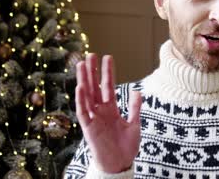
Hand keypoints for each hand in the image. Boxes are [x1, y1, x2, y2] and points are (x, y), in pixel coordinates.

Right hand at [75, 53, 141, 172]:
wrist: (120, 164)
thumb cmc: (126, 146)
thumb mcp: (134, 124)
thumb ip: (135, 108)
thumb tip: (138, 91)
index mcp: (111, 109)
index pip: (108, 87)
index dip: (108, 73)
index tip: (108, 57)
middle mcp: (100, 111)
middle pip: (94, 87)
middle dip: (92, 72)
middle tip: (90, 54)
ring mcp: (94, 118)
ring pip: (86, 96)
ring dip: (84, 80)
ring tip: (82, 64)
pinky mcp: (89, 128)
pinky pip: (83, 112)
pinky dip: (81, 100)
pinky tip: (80, 87)